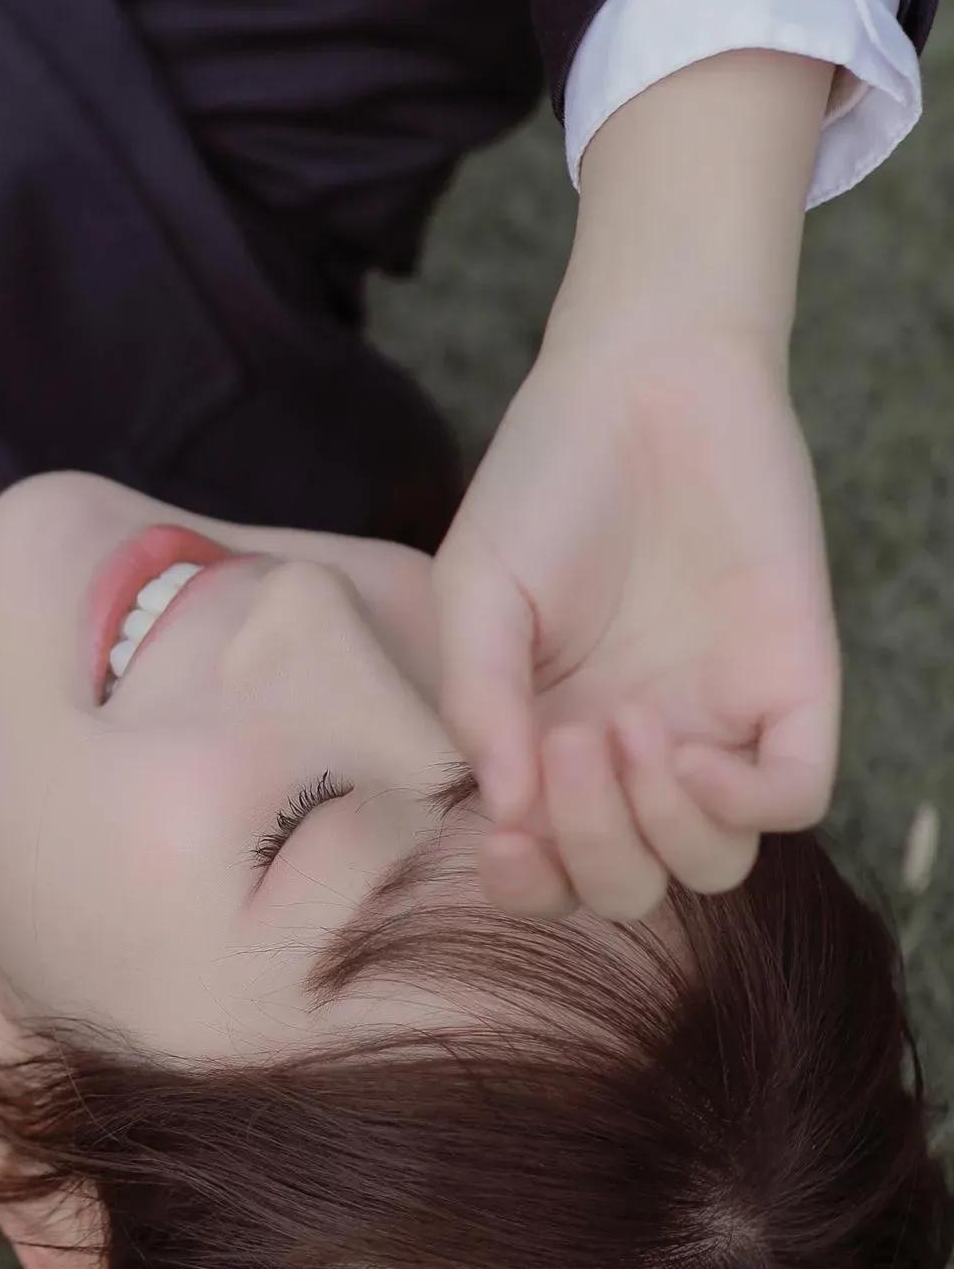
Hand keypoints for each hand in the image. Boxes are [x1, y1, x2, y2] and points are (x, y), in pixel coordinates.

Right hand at [430, 321, 839, 919]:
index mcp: (551, 742)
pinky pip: (792, 797)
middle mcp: (636, 754)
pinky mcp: (792, 688)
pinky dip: (741, 802)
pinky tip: (694, 747)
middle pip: (630, 889)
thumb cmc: (546, 479)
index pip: (550, 870)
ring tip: (623, 726)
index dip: (526, 882)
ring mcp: (718, 725)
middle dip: (592, 845)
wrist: (645, 379)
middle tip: (569, 740)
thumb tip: (500, 813)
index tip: (503, 837)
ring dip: (660, 827)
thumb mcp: (475, 591)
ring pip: (713, 866)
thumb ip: (479, 701)